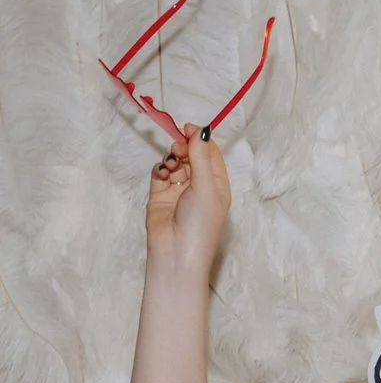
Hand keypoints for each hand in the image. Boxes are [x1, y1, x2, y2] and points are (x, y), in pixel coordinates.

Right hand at [146, 126, 230, 267]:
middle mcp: (200, 188)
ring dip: (172, 158)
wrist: (177, 253)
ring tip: (171, 166)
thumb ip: (201, 156)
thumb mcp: (207, 186)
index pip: (211, 155)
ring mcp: (179, 191)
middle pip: (192, 155)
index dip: (201, 140)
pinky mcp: (160, 195)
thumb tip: (201, 131)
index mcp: (218, 186)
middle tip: (179, 150)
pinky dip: (160, 169)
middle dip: (184, 148)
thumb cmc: (200, 223)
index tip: (189, 129)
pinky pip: (160, 173)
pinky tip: (162, 173)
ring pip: (175, 162)